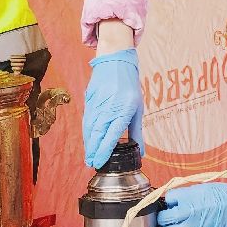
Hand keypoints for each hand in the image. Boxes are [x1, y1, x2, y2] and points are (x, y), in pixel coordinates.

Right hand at [82, 49, 143, 167]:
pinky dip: (86, 133)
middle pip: (97, 135)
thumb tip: (140, 152)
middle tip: (91, 164)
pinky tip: (87, 140)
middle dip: (93, 151)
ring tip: (88, 156)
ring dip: (88, 144)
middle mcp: (108, 109)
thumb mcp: (138, 108)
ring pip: (89, 129)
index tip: (100, 162)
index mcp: (122, 111)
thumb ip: (137, 132)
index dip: (104, 151)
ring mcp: (97, 105)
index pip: (111, 136)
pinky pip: (86, 120)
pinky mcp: (90, 101)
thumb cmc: (129, 86)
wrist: (115, 63)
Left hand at [156, 183, 226, 226]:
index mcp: (189, 195)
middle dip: (161, 217)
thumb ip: (187, 195)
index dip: (168, 201)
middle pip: (163, 218)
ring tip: (173, 224)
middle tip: (162, 216)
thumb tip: (174, 201)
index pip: (167, 199)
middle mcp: (189, 211)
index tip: (170, 202)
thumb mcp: (204, 188)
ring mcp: (195, 226)